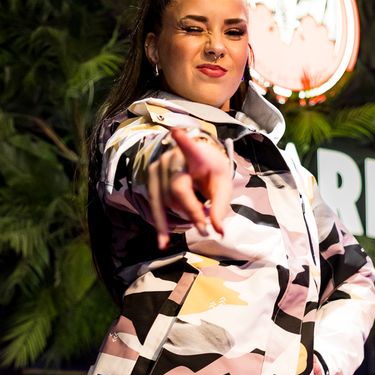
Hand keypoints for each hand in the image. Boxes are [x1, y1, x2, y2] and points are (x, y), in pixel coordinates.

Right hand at [146, 127, 230, 249]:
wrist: (196, 160)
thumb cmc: (211, 171)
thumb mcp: (222, 184)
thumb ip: (221, 206)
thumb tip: (219, 231)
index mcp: (195, 155)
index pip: (190, 149)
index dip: (183, 142)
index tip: (176, 132)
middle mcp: (172, 159)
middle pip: (179, 191)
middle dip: (192, 211)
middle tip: (206, 226)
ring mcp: (158, 169)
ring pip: (168, 202)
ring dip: (184, 215)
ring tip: (199, 217)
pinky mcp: (151, 181)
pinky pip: (155, 207)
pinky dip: (161, 226)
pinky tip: (163, 242)